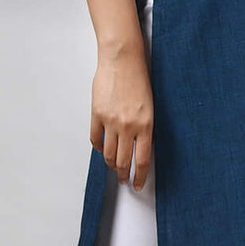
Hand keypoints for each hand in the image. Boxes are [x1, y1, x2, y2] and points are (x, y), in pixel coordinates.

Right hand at [91, 48, 153, 188]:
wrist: (122, 60)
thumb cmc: (138, 79)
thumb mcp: (149, 107)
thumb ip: (144, 128)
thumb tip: (139, 147)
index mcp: (146, 125)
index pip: (142, 161)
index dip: (139, 177)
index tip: (137, 184)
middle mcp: (128, 127)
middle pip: (123, 162)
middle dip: (124, 175)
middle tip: (124, 181)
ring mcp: (111, 122)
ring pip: (108, 154)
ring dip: (111, 165)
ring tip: (114, 168)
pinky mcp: (97, 115)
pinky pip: (95, 139)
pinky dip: (98, 148)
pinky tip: (102, 149)